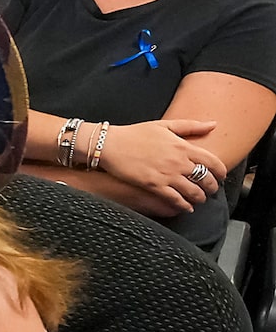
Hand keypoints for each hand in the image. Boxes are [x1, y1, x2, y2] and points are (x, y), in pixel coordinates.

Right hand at [87, 116, 222, 215]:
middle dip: (212, 187)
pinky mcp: (153, 185)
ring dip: (200, 197)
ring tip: (199, 199)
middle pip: (206, 179)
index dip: (221, 172)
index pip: (213, 162)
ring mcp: (167, 175)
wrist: (110, 144)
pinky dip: (184, 205)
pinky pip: (175, 199)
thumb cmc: (135, 133)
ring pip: (193, 191)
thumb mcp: (164, 125)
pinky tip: (186, 207)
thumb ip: (191, 126)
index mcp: (183, 146)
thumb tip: (213, 124)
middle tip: (211, 190)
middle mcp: (178, 162)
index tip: (221, 176)